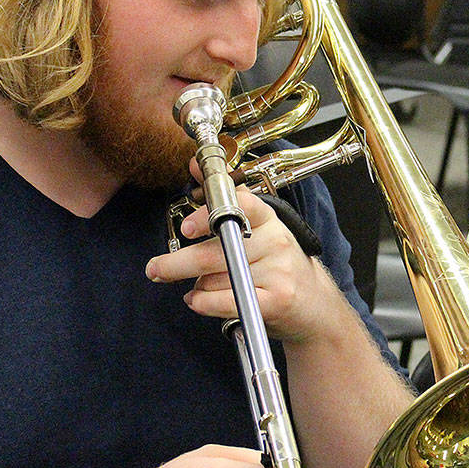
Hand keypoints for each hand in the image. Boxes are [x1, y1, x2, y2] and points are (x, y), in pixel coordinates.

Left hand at [146, 187, 341, 340]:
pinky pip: (226, 301)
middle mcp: (275, 241)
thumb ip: (225, 195)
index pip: (238, 207)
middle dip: (177, 263)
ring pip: (216, 279)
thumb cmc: (277, 262)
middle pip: (215, 251)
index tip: (186, 228)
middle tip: (155, 269)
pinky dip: (204, 303)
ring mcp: (277, 272)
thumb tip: (194, 164)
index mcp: (267, 219)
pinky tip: (197, 300)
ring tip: (198, 286)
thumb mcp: (258, 225)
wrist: (313, 302)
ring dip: (196, 286)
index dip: (208, 216)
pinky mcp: (275, 300)